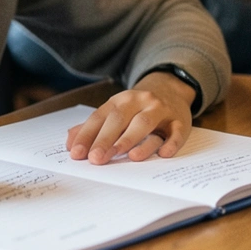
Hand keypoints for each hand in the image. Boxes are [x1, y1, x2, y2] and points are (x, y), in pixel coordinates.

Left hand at [65, 72, 194, 164]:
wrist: (172, 90)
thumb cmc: (138, 109)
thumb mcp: (116, 112)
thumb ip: (93, 127)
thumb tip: (70, 143)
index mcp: (120, 100)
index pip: (100, 117)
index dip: (87, 135)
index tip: (76, 153)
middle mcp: (139, 102)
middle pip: (120, 119)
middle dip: (106, 139)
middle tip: (96, 159)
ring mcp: (160, 110)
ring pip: (146, 123)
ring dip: (134, 139)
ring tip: (126, 157)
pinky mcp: (180, 121)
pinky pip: (177, 131)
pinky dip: (172, 142)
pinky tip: (164, 154)